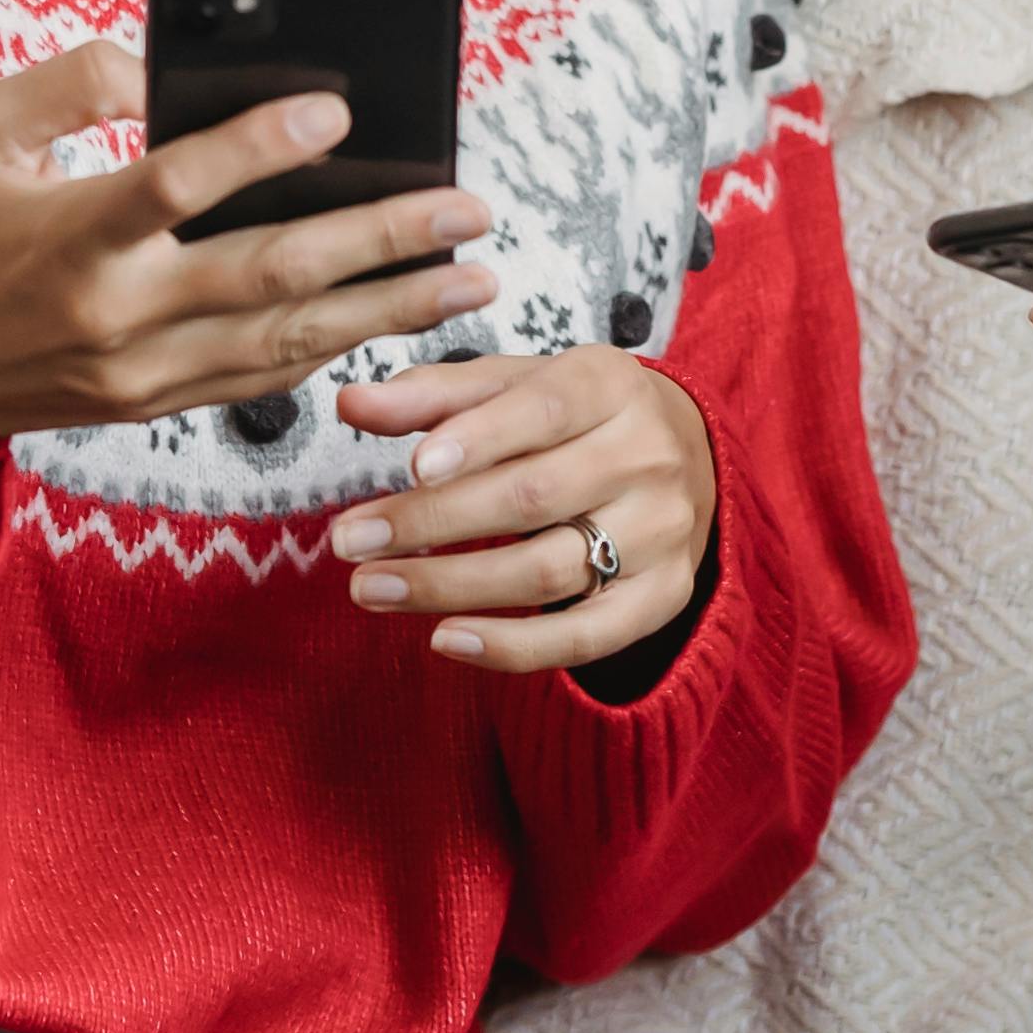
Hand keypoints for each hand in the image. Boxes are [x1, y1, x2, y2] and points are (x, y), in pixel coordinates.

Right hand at [0, 39, 495, 470]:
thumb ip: (74, 81)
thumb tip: (165, 63)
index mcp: (67, 237)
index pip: (179, 185)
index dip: (261, 145)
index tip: (338, 109)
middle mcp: (113, 314)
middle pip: (270, 274)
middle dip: (383, 242)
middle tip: (467, 209)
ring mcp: (136, 374)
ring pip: (286, 340)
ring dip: (390, 307)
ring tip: (472, 276)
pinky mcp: (148, 407)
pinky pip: (259, 376)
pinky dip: (332, 344)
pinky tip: (395, 314)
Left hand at [326, 347, 716, 672]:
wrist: (683, 456)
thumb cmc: (572, 415)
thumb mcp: (513, 385)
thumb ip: (434, 394)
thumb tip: (352, 403)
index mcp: (610, 385)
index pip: (545, 409)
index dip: (480, 439)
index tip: (412, 469)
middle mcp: (647, 456)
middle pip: (535, 497)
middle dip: (433, 522)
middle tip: (349, 540)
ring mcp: (661, 531)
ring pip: (550, 570)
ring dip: (451, 587)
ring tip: (371, 589)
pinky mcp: (662, 596)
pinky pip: (586, 637)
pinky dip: (513, 647)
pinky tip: (445, 640)